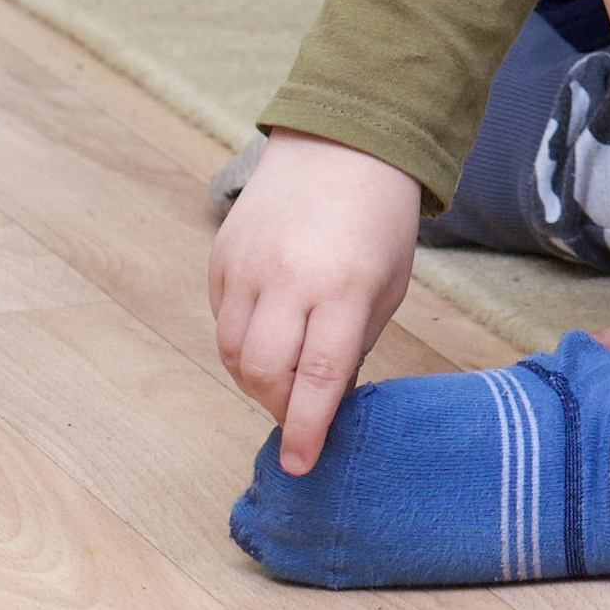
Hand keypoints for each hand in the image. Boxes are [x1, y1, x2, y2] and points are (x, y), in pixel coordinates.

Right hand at [209, 130, 420, 473]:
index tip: (300, 465)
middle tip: (300, 408)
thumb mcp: (387, 285)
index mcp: (342, 288)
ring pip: (232, 353)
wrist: (343, 144)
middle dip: (279, 406)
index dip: (307, 431)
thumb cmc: (379, 221)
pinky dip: (242, 337)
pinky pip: (222, 318)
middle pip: (261, 375)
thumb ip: (353, 345)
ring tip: (288, 366)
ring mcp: (247, 266)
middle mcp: (288, 279)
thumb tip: (325, 403)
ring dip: (256, 377)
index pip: (317, 379)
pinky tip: (272, 323)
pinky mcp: (222, 256)